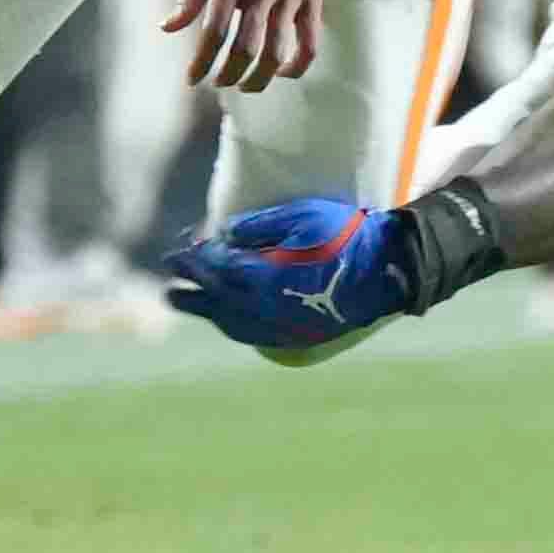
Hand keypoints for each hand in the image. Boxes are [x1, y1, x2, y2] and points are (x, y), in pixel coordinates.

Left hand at [161, 197, 414, 355]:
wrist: (384, 271)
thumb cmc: (345, 236)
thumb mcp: (302, 216)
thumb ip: (259, 225)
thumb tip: (223, 235)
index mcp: (263, 278)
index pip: (216, 270)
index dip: (193, 261)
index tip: (175, 254)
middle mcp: (265, 309)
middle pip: (216, 302)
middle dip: (190, 292)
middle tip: (169, 287)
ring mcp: (280, 326)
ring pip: (231, 324)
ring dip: (207, 312)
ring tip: (188, 304)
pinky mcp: (294, 336)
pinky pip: (252, 334)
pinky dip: (231, 325)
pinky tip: (226, 319)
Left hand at [164, 0, 330, 92]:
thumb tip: (168, 28)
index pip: (214, 31)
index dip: (201, 62)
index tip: (192, 79)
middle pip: (246, 48)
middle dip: (228, 74)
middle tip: (219, 83)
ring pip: (277, 51)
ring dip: (259, 78)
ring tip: (247, 85)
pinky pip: (310, 41)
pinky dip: (297, 65)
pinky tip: (282, 71)